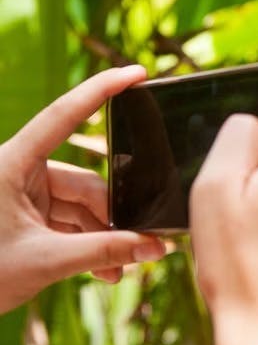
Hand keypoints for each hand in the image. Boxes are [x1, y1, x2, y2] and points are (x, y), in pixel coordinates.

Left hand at [0, 66, 166, 313]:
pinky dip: (86, 245)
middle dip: (112, 217)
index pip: (63, 116)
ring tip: (120, 268)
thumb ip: (104, 253)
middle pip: (85, 182)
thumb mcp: (44, 263)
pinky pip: (69, 223)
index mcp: (10, 164)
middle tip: (139, 243)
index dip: (101, 91)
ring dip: (102, 238)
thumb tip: (155, 248)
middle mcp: (16, 172)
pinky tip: (105, 271)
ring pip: (81, 207)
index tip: (136, 73)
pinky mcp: (25, 216)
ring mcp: (22, 195)